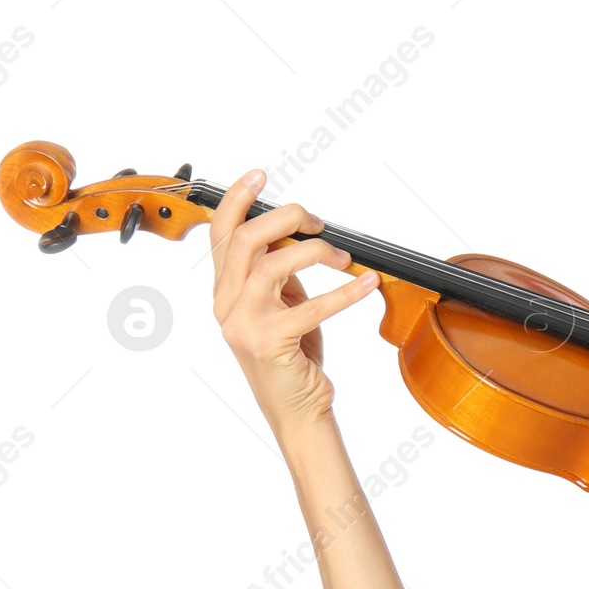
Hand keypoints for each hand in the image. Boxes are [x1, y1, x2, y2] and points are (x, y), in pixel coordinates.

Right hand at [209, 168, 380, 438]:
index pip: (222, 235)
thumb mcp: (282, 310)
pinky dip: (345, 291)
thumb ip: (280, 277)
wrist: (297, 412)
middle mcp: (227, 305)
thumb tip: (299, 238)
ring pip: (272, 265)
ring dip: (315, 252)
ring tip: (343, 257)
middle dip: (286, 218)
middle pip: (246, 240)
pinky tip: (367, 283)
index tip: (260, 176)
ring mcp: (244, 325)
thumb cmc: (292, 361)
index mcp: (225, 293)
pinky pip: (311, 307)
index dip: (239, 200)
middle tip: (319, 221)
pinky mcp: (270, 344)